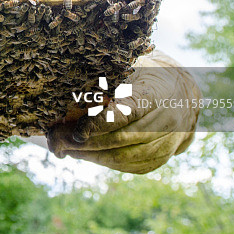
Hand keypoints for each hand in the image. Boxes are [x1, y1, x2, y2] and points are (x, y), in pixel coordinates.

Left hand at [47, 50, 199, 173]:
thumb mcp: (126, 68)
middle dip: (82, 143)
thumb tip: (64, 89)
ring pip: (121, 158)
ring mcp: (164, 145)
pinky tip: (81, 153)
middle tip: (54, 140)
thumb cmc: (142, 76)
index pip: (126, 114)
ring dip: (88, 155)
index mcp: (155, 96)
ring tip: (61, 148)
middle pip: (119, 140)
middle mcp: (165, 123)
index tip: (76, 130)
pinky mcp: (158, 160)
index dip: (99, 124)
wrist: (179, 96)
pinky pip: (127, 166)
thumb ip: (103, 79)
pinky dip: (101, 161)